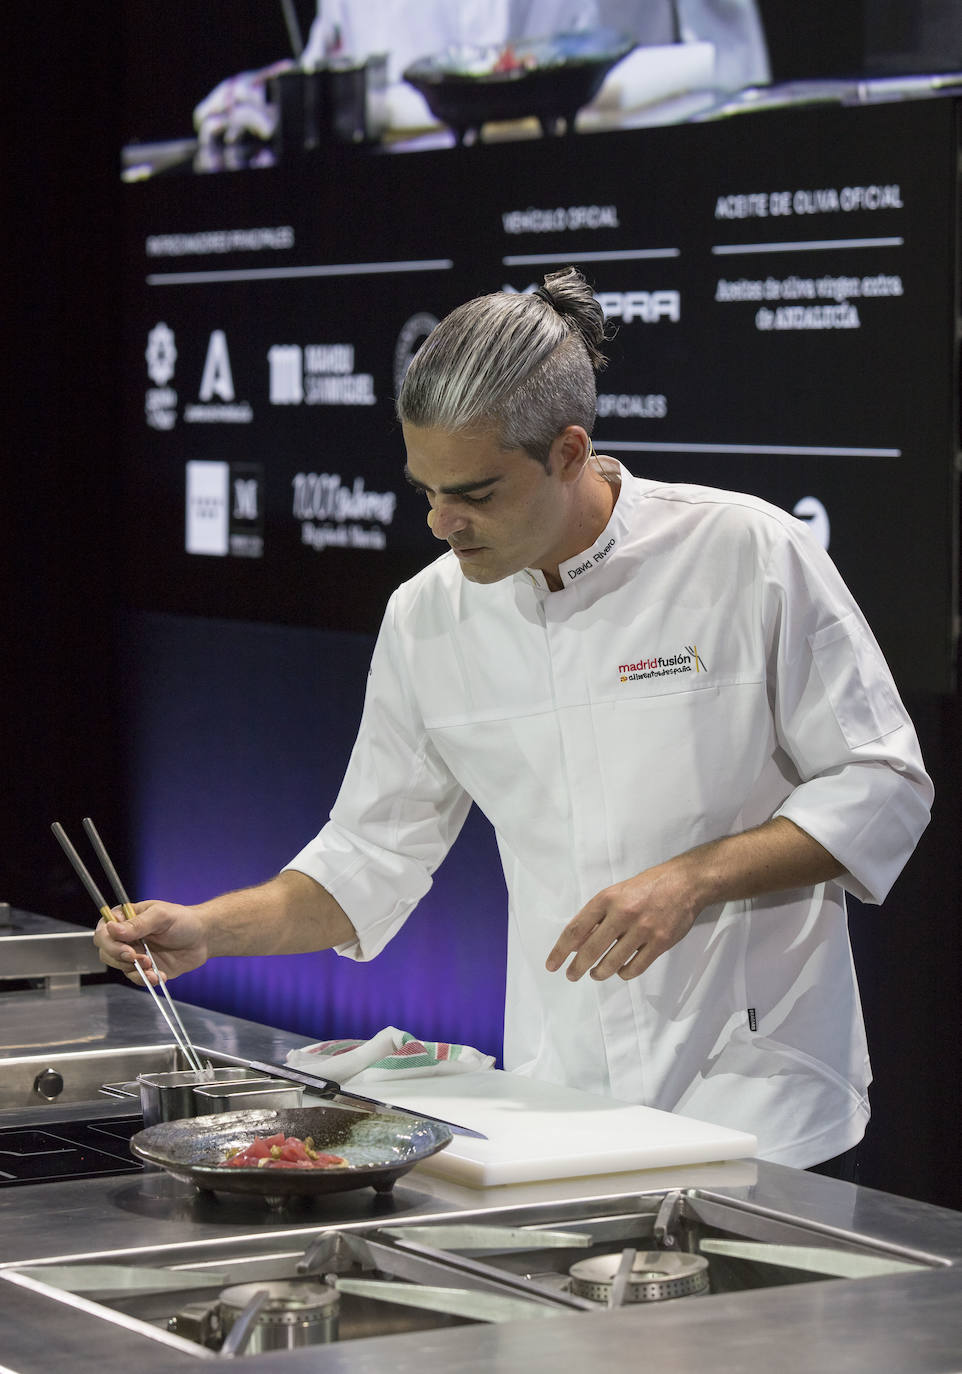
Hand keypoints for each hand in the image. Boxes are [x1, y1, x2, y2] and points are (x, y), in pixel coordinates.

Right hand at [94, 900, 209, 985]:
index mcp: (126, 919)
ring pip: (119, 967)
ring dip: (134, 970)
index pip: (104, 930)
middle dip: (120, 958)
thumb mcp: (162, 916)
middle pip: (106, 951)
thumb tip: (112, 929)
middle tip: (139, 958)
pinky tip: (160, 976)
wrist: (203, 938)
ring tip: (152, 966)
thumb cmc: (183, 920)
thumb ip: (138, 923)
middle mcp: (126, 937)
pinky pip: (136, 978)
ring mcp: (134, 953)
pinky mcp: (144, 969)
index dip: (110, 942)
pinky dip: (145, 980)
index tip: (126, 949)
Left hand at [545, 857, 701, 981]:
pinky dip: (624, 973)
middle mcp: (623, 913)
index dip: (560, 950)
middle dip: (577, 967)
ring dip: (600, 972)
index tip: (552, 965)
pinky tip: (621, 971)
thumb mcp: (616, 894)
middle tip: (571, 975)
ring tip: (596, 973)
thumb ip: (596, 917)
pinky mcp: (660, 943)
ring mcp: (643, 929)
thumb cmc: (646, 887)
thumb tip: (575, 945)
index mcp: (607, 899)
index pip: (576, 929)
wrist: (685, 883)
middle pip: (591, 950)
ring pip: (612, 963)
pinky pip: (635, 967)